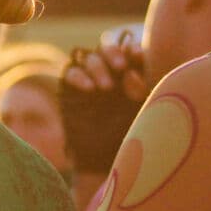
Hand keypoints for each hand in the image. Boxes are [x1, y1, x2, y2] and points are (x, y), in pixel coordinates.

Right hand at [60, 36, 147, 173]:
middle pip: (106, 49)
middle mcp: (108, 74)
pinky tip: (89, 88)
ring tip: (105, 86)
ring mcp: (88, 81)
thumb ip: (140, 93)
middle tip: (120, 66)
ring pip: (88, 58)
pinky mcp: (69, 91)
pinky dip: (79, 76)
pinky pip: (70, 73)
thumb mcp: (141, 115)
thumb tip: (130, 73)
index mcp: (130, 76)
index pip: (129, 52)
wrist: (103, 161)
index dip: (131, 50)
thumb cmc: (129, 138)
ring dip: (97, 66)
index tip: (137, 55)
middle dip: (112, 53)